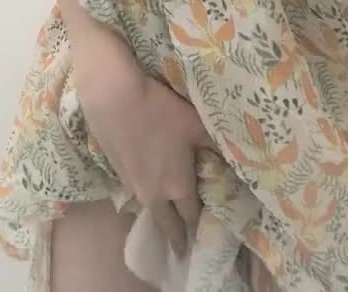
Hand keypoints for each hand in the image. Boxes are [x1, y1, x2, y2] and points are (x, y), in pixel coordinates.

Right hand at [78, 62, 215, 257]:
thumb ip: (214, 144)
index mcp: (177, 186)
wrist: (113, 98)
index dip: (198, 227)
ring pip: (149, 207)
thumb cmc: (160, 111)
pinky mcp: (116, 171)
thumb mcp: (195, 125)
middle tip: (182, 248)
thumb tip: (234, 155)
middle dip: (176, 236)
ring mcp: (131, 184)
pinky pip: (135, 190)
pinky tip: (147, 183)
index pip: (191, 217)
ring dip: (159, 215)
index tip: (203, 237)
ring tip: (166, 218)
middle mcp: (154, 193)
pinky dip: (144, 193)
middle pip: (167, 224)